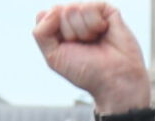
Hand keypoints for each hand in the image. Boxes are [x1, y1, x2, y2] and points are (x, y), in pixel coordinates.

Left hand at [33, 4, 149, 111]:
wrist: (113, 79)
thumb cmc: (86, 71)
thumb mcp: (53, 57)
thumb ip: (41, 32)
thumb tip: (54, 9)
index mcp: (60, 29)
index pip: (44, 15)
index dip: (52, 33)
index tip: (66, 49)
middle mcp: (74, 19)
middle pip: (57, 10)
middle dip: (68, 33)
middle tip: (83, 47)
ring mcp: (90, 13)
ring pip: (72, 8)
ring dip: (82, 32)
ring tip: (94, 42)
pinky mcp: (106, 10)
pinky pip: (89, 7)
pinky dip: (94, 24)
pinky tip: (103, 33)